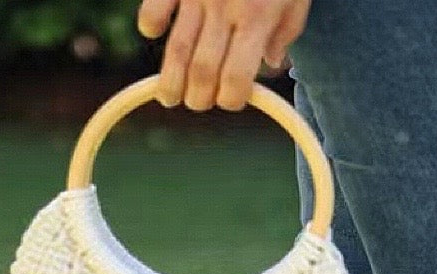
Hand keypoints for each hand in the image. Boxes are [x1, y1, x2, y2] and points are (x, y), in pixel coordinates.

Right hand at [137, 0, 310, 110]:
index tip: (232, 99)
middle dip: (199, 98)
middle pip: (202, 73)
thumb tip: (271, 66)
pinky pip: (154, 8)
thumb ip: (286, 32)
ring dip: (170, 82)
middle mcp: (225, 9)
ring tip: (169, 96)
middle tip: (199, 101)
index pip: (235, 79)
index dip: (231, 99)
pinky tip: (155, 34)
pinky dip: (150, 25)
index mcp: (257, 19)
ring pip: (176, 51)